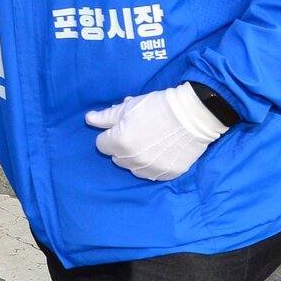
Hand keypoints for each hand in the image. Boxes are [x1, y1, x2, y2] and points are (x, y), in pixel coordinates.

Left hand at [85, 82, 227, 180]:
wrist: (192, 115)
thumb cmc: (157, 106)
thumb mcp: (128, 107)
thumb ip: (106, 117)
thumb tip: (88, 119)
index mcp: (119, 142)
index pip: (102, 144)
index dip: (110, 134)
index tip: (123, 127)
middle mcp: (132, 160)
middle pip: (116, 157)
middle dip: (122, 146)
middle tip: (137, 132)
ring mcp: (151, 169)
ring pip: (133, 168)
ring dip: (136, 157)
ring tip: (150, 142)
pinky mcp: (167, 174)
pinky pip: (151, 174)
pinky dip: (152, 165)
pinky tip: (161, 151)